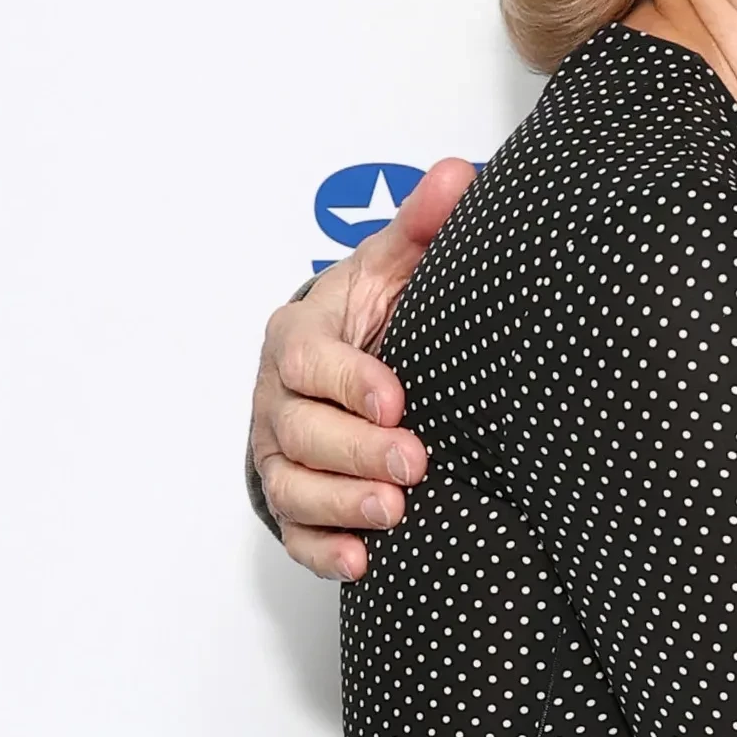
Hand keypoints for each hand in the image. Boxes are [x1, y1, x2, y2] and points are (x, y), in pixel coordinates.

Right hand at [250, 158, 475, 579]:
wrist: (345, 367)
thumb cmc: (373, 317)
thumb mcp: (395, 268)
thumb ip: (422, 227)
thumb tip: (459, 175)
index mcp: (299, 335)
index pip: (309, 360)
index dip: (349, 382)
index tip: (398, 401)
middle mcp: (278, 396)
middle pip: (300, 430)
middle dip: (355, 450)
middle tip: (415, 463)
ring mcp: (279, 450)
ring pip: (292, 484)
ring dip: (340, 502)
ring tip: (394, 512)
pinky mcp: (291, 497)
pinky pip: (294, 530)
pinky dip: (322, 548)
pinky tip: (360, 561)